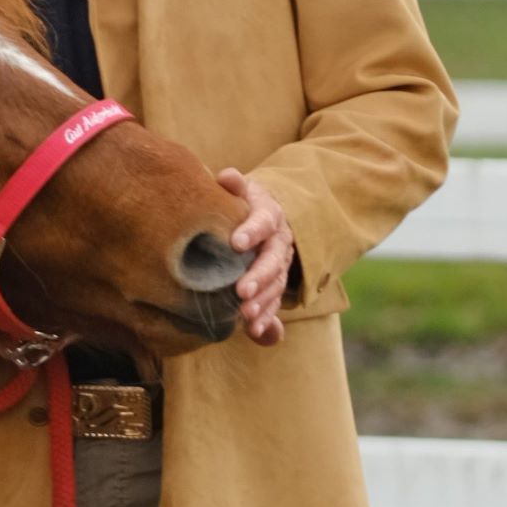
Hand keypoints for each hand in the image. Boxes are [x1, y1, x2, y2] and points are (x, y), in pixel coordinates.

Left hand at [216, 168, 293, 345]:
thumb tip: (227, 176)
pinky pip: (274, 303)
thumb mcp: (240, 191)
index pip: (262, 221)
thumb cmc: (240, 205)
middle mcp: (279, 241)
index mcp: (269, 215)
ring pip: (276, 284)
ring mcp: (280, 265)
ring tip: (246, 314)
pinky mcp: (275, 286)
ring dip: (263, 301)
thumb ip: (234, 185)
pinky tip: (254, 331)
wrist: (262, 218)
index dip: (252, 231)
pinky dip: (266, 318)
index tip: (236, 242)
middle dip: (259, 275)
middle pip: (273, 259)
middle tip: (241, 291)